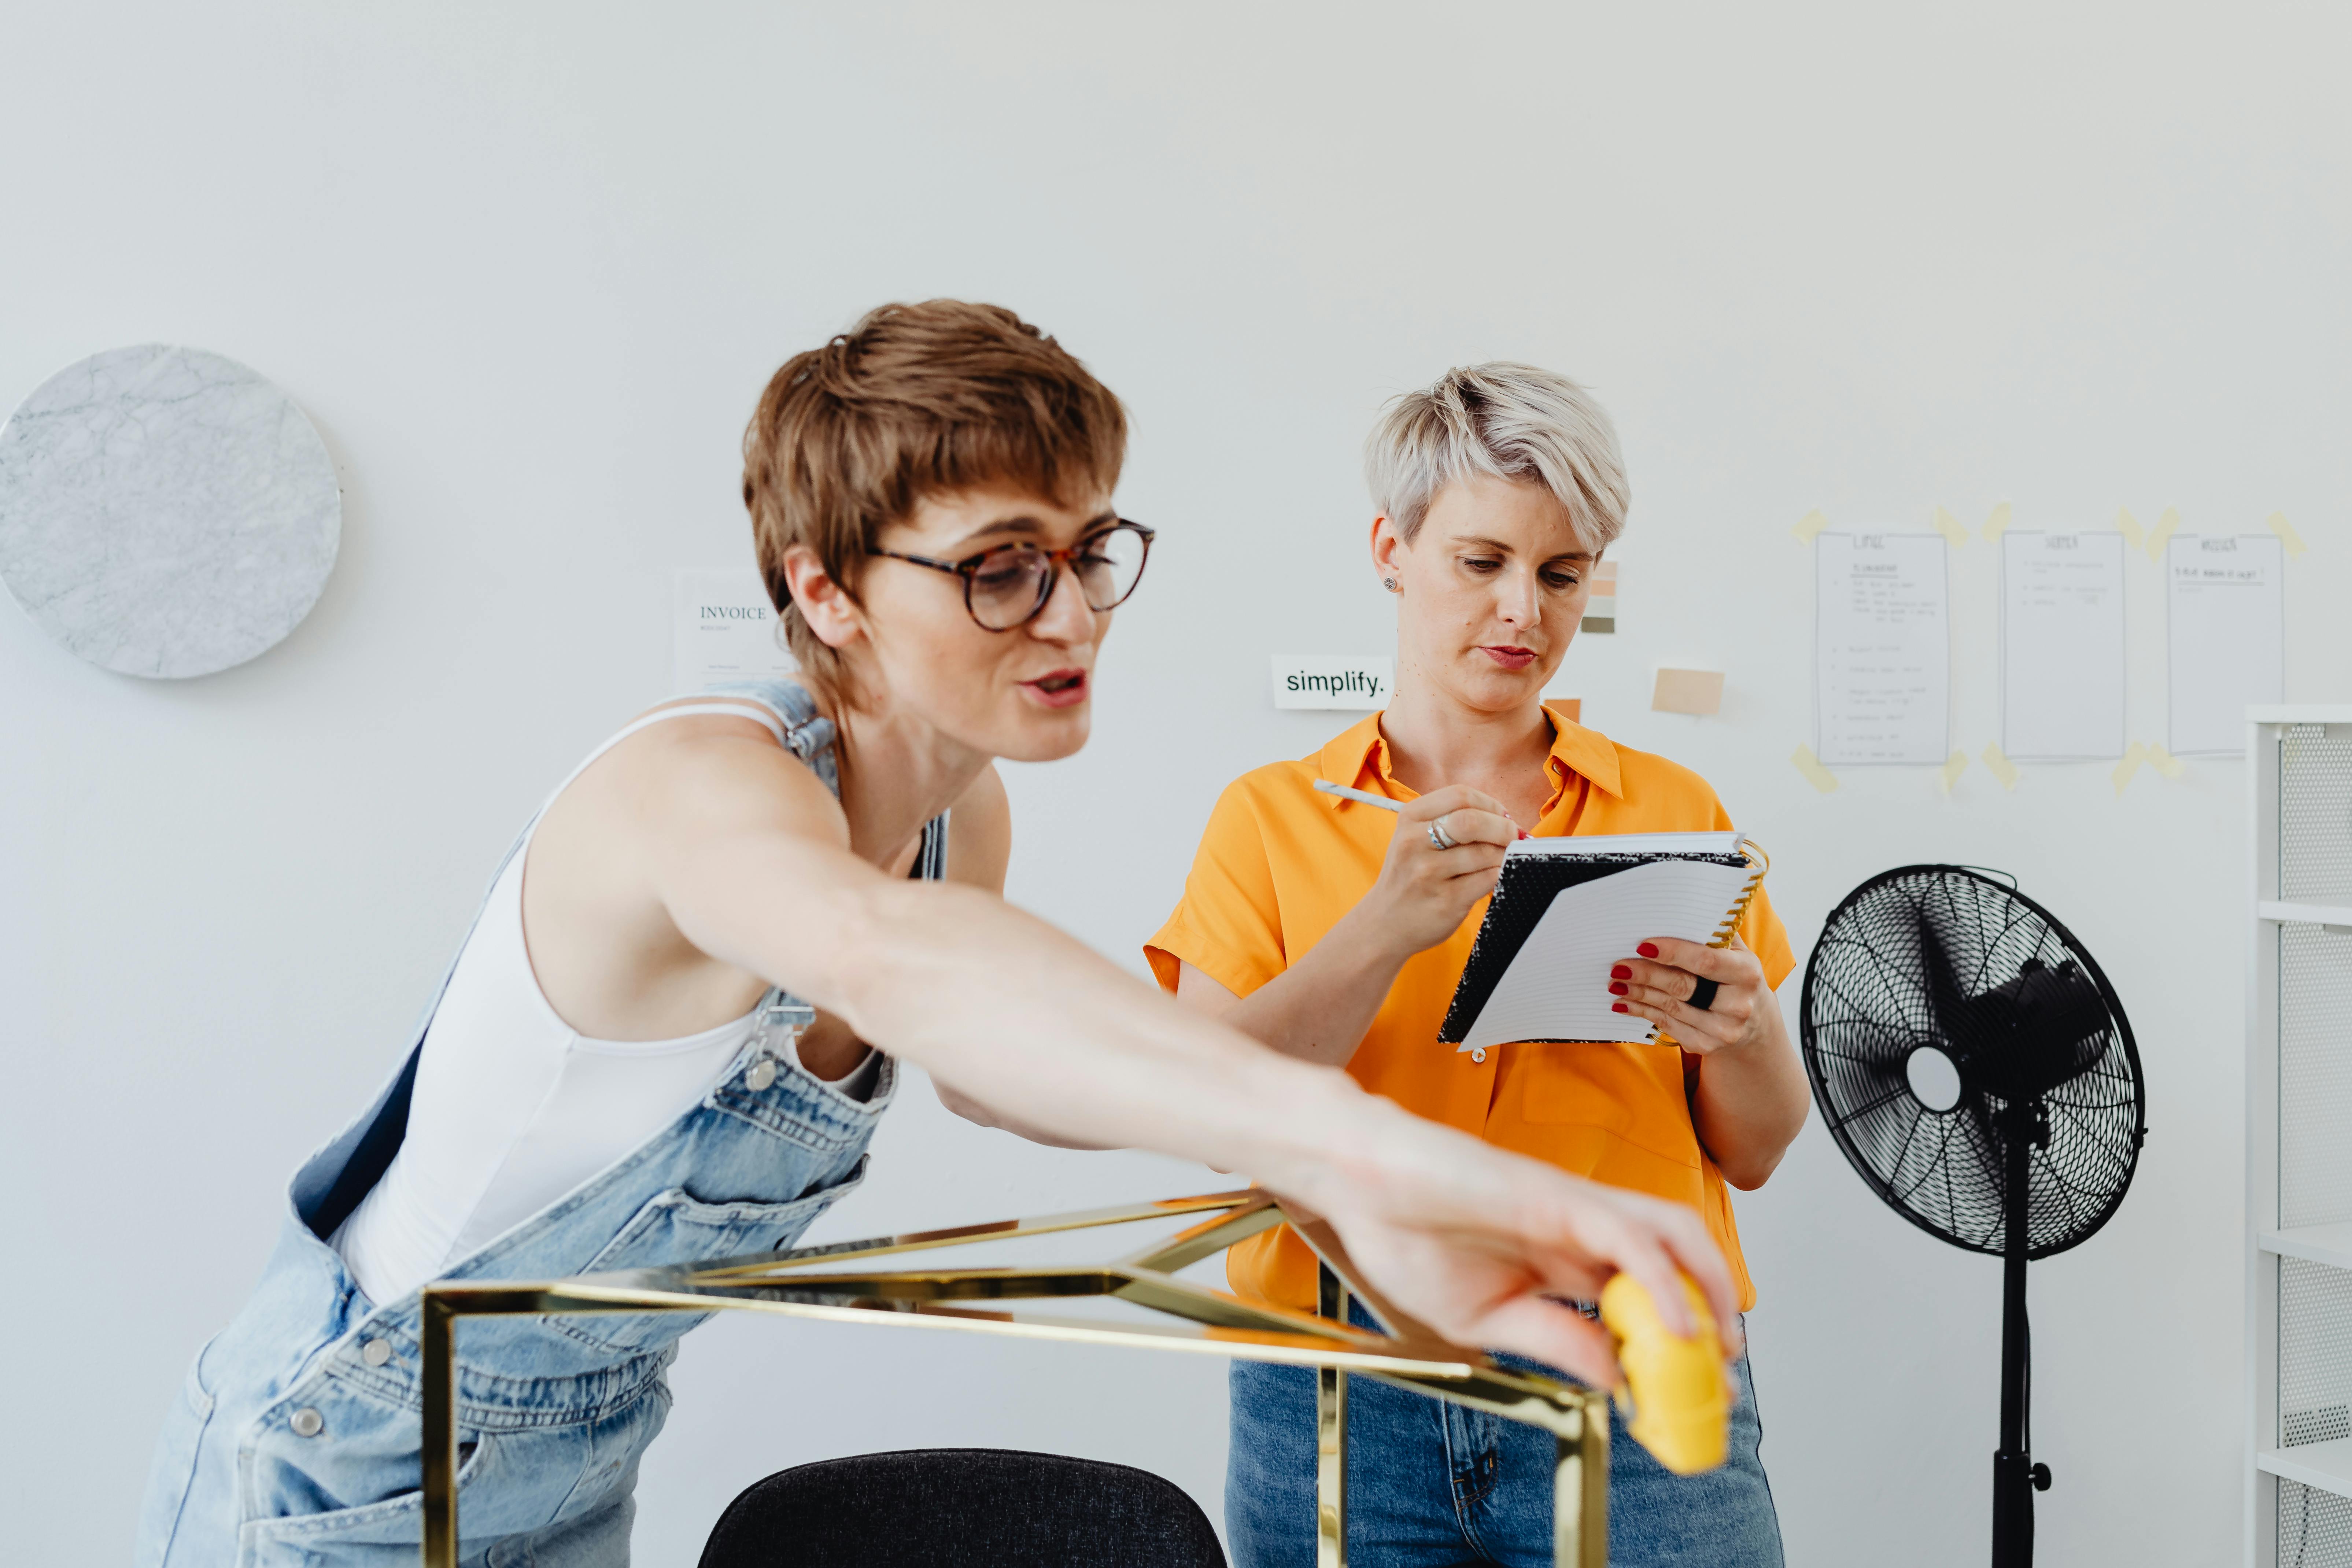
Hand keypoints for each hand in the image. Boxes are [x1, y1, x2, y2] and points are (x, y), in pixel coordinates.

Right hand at [1295, 1110, 1742, 1383]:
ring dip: (1708, 1290)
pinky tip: (1677, 1323)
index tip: (1688, 1398)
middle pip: (1674, 1268)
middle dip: (1710, 1321)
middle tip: (1721, 1382)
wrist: (1356, 1182)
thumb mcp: (1487, 1319)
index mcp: (1561, 1263)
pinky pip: (1631, 1236)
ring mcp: (1574, 1209)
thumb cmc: (1405, 1236)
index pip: (1639, 1304)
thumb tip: (1615, 1381)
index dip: (1672, 1349)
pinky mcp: (1559, 1196)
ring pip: (1672, 1237)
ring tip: (1719, 1350)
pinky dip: (1665, 1279)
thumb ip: (1555, 1342)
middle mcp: (1580, 1233)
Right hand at [1354, 786, 1519, 958]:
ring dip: (1503, 855)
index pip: (1460, 795)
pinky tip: (1492, 877)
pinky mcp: (1446, 900)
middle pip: (1472, 820)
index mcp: (1410, 818)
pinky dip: (1499, 875)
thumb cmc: (1409, 876)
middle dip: (1502, 828)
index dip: (1490, 804)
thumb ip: (1453, 820)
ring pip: (1485, 852)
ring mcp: (1428, 873)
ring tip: (1499, 860)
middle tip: (1512, 837)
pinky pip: (1488, 879)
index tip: (1501, 816)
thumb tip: (1506, 820)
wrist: (1384, 923)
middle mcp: (1414, 842)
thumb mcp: (1416, 837)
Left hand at [1609, 935, 1773, 1056]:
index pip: (1705, 961)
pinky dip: (1642, 1012)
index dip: (1673, 952)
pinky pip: (1666, 1025)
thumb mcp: (1737, 954)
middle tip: (1619, 966)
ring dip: (1638, 993)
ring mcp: (1722, 1030)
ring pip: (1669, 1007)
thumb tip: (1676, 910)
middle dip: (1646, 974)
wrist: (1756, 1026)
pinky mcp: (1706, 1045)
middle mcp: (1738, 1005)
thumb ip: (1714, 934)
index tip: (1643, 945)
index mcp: (1747, 973)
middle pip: (1682, 986)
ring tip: (1615, 982)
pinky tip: (1624, 1003)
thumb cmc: (1737, 978)